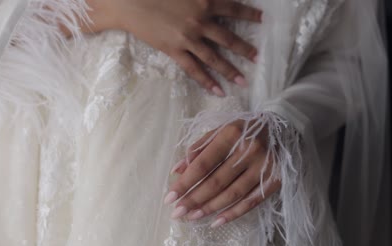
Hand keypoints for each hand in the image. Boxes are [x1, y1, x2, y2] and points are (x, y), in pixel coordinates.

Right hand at [78, 0, 261, 95]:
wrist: (129, 1)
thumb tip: (215, 0)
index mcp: (204, 1)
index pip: (234, 8)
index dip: (250, 13)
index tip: (262, 18)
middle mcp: (200, 21)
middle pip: (228, 38)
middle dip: (245, 48)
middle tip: (258, 57)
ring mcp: (188, 38)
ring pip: (215, 58)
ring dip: (231, 70)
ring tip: (243, 81)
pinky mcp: (174, 50)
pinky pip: (194, 69)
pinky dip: (207, 81)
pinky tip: (218, 91)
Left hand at [164, 119, 281, 227]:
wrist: (282, 127)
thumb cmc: (245, 129)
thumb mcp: (220, 130)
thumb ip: (198, 148)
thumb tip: (177, 171)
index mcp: (232, 134)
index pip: (203, 163)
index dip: (185, 182)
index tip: (169, 197)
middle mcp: (249, 150)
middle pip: (216, 181)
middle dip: (194, 199)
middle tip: (177, 213)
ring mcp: (264, 166)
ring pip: (233, 194)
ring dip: (210, 208)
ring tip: (192, 217)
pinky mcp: (275, 179)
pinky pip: (252, 201)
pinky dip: (233, 213)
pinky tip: (216, 221)